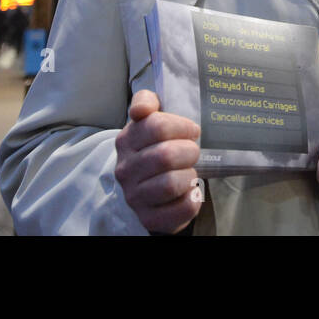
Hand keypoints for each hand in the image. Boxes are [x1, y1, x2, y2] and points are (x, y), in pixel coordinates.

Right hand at [113, 90, 201, 233]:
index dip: (182, 126)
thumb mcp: (148, 119)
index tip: (192, 130)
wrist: (145, 186)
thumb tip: (141, 108)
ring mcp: (135, 195)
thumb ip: (145, 101)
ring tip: (189, 172)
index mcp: (127, 140)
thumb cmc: (153, 146)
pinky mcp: (148, 217)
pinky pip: (180, 209)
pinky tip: (190, 192)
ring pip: (170, 183)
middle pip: (165, 155)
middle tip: (192, 152)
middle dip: (189, 151)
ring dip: (189, 175)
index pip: (156, 126)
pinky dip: (192, 200)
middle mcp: (125, 169)